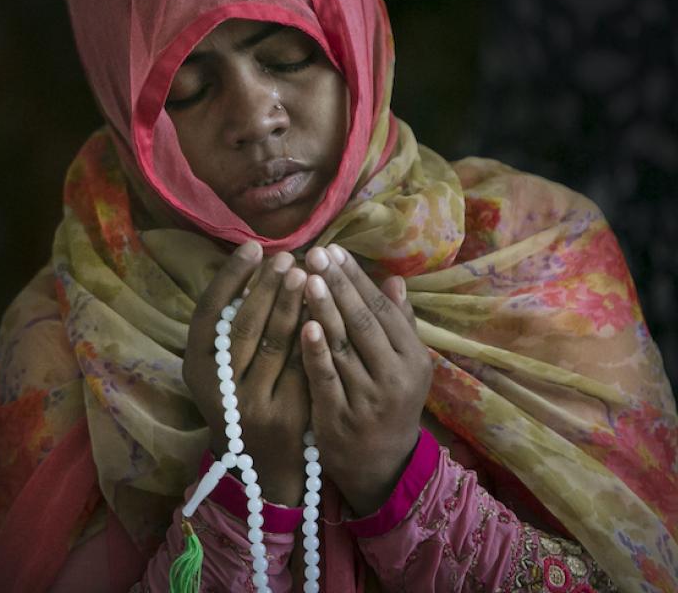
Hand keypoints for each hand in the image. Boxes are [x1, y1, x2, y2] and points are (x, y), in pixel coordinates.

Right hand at [183, 241, 309, 504]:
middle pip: (244, 326)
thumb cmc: (243, 396)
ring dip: (293, 305)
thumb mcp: (223, 366)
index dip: (230, 277)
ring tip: (308, 274)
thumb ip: (232, 324)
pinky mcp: (286, 417)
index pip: (208, 313)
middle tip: (289, 256)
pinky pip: (302, 366)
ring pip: (276, 345)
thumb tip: (258, 263)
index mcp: (196, 368)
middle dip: (268, 287)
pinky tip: (325, 309)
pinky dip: (313, 335)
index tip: (253, 247)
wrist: (262, 465)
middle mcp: (220, 387)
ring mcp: (253, 404)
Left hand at [300, 245, 431, 515]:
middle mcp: (394, 377)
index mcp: (412, 359)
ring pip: (343, 345)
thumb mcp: (406, 366)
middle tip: (316, 253)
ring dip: (324, 308)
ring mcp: (367, 398)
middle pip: (364, 322)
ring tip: (306, 277)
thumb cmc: (391, 403)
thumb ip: (400, 323)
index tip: (336, 250)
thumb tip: (394, 279)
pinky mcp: (339, 417)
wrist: (382, 466)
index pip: (383, 310)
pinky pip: (325, 378)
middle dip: (339, 284)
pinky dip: (315, 350)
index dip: (358, 278)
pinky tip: (303, 323)